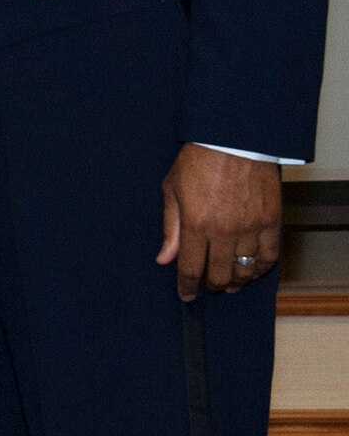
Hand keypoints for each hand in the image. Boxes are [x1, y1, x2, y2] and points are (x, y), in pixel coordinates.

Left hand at [157, 144, 281, 300]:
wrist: (232, 140)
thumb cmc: (198, 161)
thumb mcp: (172, 190)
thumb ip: (170, 228)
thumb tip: (164, 258)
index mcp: (196, 225)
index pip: (191, 269)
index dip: (187, 287)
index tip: (186, 295)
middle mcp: (224, 232)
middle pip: (220, 275)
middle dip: (211, 286)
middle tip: (208, 286)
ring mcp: (251, 228)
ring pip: (245, 271)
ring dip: (236, 281)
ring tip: (230, 282)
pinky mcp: (271, 222)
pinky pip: (270, 257)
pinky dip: (261, 269)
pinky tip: (252, 270)